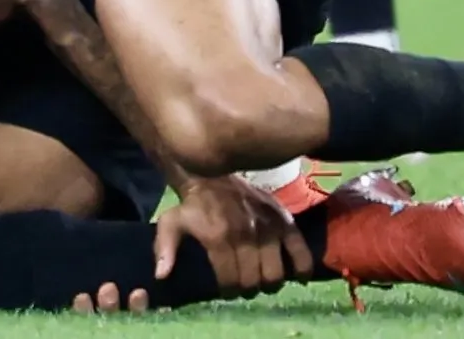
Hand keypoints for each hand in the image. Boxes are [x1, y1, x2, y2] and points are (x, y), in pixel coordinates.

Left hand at [161, 176, 309, 298]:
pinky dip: (301, 267)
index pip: (231, 280)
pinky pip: (300, 250)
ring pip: (276, 273)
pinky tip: (297, 276)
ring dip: (269, 282)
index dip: (228, 291)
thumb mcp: (170, 222)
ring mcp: (268, 227)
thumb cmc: (193, 204)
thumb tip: (162, 275)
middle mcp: (247, 234)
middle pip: (254, 281)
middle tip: (244, 283)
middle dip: (248, 288)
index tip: (226, 289)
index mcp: (220, 238)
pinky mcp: (284, 219)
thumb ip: (165, 248)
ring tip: (262, 278)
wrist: (215, 172)